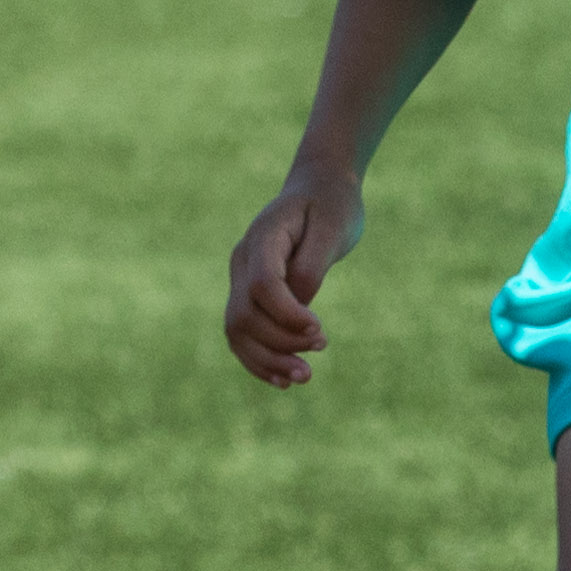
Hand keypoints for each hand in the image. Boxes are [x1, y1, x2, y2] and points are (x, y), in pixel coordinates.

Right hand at [226, 163, 365, 389]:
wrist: (318, 189)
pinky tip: (283, 380)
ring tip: (303, 377)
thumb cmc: (331, 205)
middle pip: (244, 314)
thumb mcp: (333, 228)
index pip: (263, 285)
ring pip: (237, 330)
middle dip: (278, 343)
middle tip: (318, 353)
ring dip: (267, 359)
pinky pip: (242, 334)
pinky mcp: (248, 295)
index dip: (287, 315)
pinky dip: (259, 360)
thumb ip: (313, 266)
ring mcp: (240, 279)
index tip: (320, 330)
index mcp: (262, 237)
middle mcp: (242, 260)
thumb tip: (299, 308)